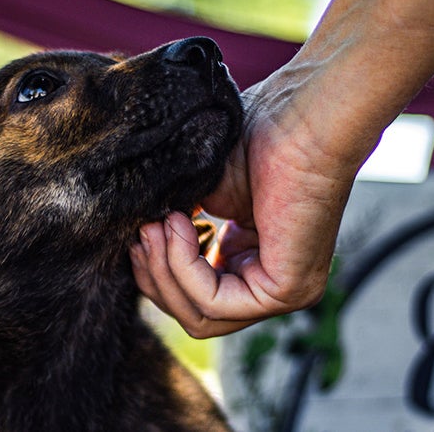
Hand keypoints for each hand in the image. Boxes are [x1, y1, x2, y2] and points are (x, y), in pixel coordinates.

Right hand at [130, 80, 355, 338]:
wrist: (300, 116)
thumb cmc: (257, 137)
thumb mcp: (200, 193)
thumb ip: (171, 227)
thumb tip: (133, 245)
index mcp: (251, 261)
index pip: (193, 297)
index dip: (156, 271)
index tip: (138, 230)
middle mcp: (269, 283)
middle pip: (193, 315)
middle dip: (155, 277)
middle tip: (140, 232)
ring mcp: (282, 292)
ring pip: (200, 318)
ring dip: (164, 272)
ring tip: (156, 226)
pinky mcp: (286, 290)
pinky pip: (214, 302)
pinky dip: (183, 267)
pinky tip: (175, 225)